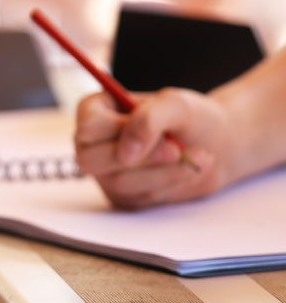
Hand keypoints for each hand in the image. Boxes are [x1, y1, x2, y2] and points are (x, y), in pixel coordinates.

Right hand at [74, 89, 234, 208]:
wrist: (215, 145)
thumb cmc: (191, 118)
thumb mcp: (176, 104)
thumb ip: (148, 118)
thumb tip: (125, 153)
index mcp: (95, 112)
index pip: (88, 126)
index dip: (119, 132)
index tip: (159, 133)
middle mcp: (92, 144)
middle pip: (91, 160)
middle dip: (142, 158)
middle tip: (178, 150)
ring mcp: (105, 173)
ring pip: (119, 182)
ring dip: (164, 171)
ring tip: (197, 156)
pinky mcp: (124, 197)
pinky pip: (139, 198)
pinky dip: (170, 184)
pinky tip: (189, 169)